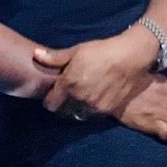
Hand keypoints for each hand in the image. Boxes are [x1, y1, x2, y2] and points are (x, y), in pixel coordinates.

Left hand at [33, 32, 156, 118]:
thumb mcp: (77, 51)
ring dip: (76, 109)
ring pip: (78, 115)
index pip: (50, 104)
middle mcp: (79, 98)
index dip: (49, 100)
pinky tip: (94, 100)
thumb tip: (35, 55)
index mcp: (68, 83)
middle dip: (62, 106)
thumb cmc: (102, 50)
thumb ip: (55, 58)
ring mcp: (94, 106)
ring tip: (80, 99)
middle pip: (63, 112)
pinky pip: (93, 115)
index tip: (52, 95)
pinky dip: (91, 110)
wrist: (131, 57)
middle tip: (66, 97)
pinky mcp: (108, 110)